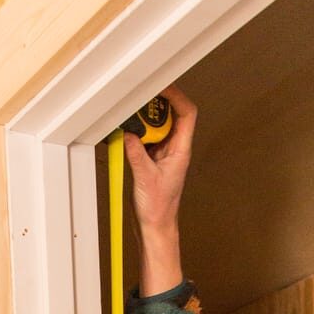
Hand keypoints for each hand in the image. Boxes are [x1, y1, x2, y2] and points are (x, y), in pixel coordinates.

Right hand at [123, 84, 196, 293]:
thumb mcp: (145, 179)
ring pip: (156, 125)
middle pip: (170, 114)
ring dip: (143, 119)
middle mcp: (174, 148)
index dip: (177, 96)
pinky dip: (135, 132)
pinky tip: (125, 132)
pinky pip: (145, 138)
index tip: (161, 87)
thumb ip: (136, 153)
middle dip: (154, 105)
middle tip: (138, 101)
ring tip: (129, 116)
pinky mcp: (150, 159)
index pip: (187, 113)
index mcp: (181, 150)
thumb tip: (128, 133)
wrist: (155, 227)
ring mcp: (162, 153)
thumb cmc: (158, 209)